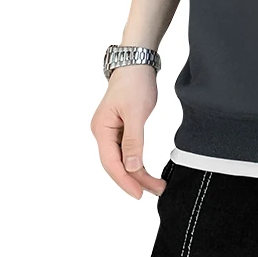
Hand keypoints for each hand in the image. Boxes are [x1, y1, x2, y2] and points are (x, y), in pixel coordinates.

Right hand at [90, 64, 165, 198]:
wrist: (138, 62)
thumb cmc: (135, 83)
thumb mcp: (136, 112)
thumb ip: (133, 141)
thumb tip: (132, 167)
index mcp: (101, 129)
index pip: (112, 163)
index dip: (125, 180)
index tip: (139, 194)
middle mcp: (102, 132)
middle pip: (117, 164)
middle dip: (135, 179)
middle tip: (155, 191)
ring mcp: (110, 130)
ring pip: (122, 158)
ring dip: (137, 172)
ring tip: (155, 185)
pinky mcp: (121, 127)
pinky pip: (127, 150)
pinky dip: (137, 160)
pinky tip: (145, 170)